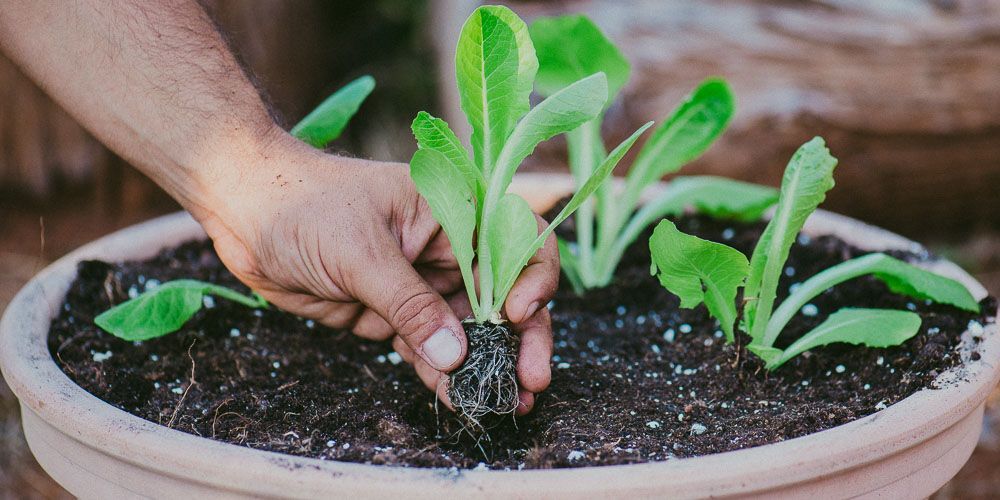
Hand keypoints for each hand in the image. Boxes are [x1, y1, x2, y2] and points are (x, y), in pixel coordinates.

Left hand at [198, 132, 554, 412]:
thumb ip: (408, 304)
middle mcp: (446, 247)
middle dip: (519, 337)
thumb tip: (454, 355)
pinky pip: (427, 346)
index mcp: (451, 209)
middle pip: (502, 293)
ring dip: (485, 365)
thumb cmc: (303, 205)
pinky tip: (457, 399)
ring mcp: (420, 282)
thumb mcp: (360, 252)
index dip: (531, 275)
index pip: (516, 236)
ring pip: (467, 328)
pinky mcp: (392, 312)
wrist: (243, 211)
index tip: (516, 313)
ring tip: (503, 404)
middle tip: (530, 381)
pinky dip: (441, 374)